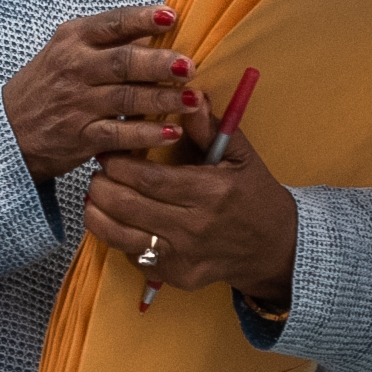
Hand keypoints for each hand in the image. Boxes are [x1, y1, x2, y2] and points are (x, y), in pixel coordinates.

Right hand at [3, 4, 196, 178]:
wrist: (6, 131)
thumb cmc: (47, 87)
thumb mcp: (67, 53)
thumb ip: (107, 42)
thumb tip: (158, 31)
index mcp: (72, 39)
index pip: (112, 23)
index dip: (144, 18)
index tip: (173, 16)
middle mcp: (74, 67)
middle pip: (124, 61)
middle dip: (160, 63)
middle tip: (190, 66)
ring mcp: (76, 103)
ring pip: (127, 99)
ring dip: (163, 99)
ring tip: (193, 99)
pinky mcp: (79, 136)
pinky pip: (120, 134)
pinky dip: (147, 134)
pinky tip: (171, 131)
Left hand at [82, 84, 298, 305]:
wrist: (274, 247)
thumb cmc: (254, 195)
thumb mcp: (239, 155)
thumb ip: (208, 127)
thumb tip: (187, 95)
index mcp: (209, 192)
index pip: (147, 178)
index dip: (118, 164)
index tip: (108, 153)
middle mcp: (193, 227)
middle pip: (126, 206)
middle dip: (101, 185)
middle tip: (97, 171)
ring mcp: (182, 257)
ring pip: (119, 235)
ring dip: (98, 212)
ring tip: (97, 194)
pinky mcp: (174, 276)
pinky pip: (131, 255)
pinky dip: (116, 236)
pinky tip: (115, 219)